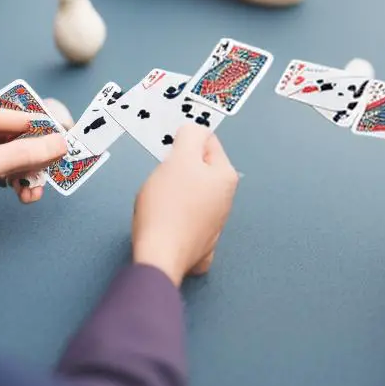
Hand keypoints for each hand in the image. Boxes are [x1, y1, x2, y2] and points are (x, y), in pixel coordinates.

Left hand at [0, 100, 66, 232]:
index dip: (46, 131)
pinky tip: (22, 194)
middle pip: (17, 137)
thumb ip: (22, 154)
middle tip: (53, 174)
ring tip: (32, 193)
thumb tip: (59, 144)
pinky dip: (13, 181)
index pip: (19, 117)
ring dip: (25, 174)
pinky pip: (0, 169)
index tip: (71, 143)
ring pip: (11, 156)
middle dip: (35, 158)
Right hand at [132, 125, 238, 286]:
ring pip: (189, 192)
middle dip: (177, 168)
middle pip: (198, 168)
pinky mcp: (199, 241)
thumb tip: (196, 129)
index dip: (184, 143)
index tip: (170, 153)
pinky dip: (173, 217)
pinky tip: (166, 222)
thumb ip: (190, 136)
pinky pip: (183, 217)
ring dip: (172, 192)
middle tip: (164, 179)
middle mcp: (225, 200)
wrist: (159, 256)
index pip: (207, 142)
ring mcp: (214, 222)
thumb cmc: (168, 208)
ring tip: (160, 202)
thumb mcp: (178, 158)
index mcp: (225, 177)